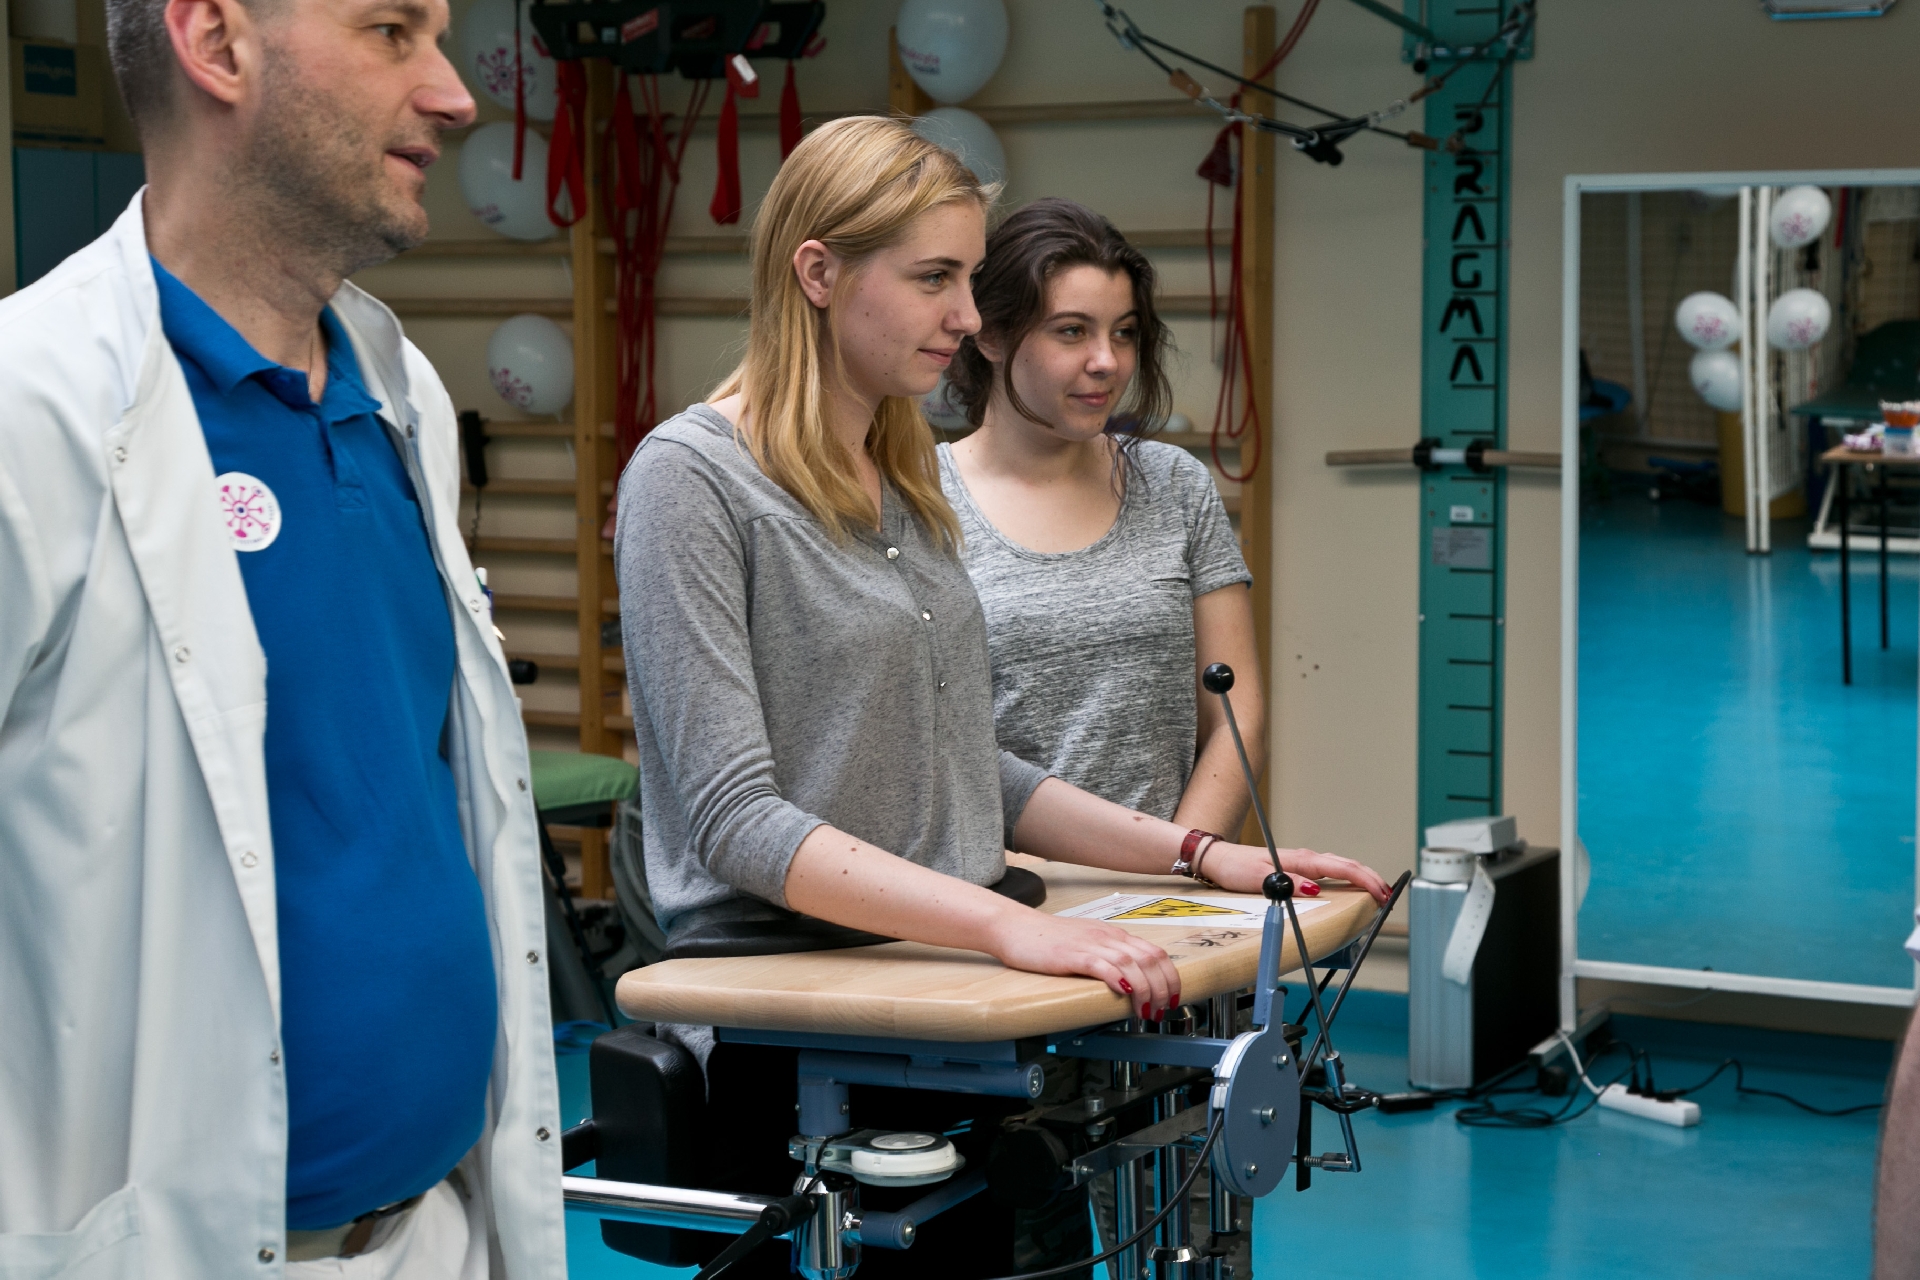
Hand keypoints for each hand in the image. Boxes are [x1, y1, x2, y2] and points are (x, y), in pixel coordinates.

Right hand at [986, 908, 1181, 1021]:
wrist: (1013, 927)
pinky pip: (1103, 965)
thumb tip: (1128, 981)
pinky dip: (1120, 979)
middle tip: (1162, 1011)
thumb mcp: (1085, 943)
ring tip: (1146, 1012)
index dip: (1170, 977)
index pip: (1155, 952)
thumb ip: (1107, 956)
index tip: (1174, 997)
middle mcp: (1106, 936)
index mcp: (1112, 934)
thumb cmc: (1045, 939)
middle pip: (1150, 959)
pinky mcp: (1071, 955)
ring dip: (1146, 991)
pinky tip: (1125, 993)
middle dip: (1163, 988)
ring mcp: (1090, 944)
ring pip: (1132, 964)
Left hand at [1203, 842, 1391, 903]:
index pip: (1340, 868)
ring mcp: (1302, 862)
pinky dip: (1346, 877)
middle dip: (1370, 878)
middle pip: (1346, 865)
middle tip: (1388, 896)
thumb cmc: (1235, 868)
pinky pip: (1329, 872)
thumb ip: (1286, 883)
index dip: (1364, 880)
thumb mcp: (1258, 878)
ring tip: (1377, 891)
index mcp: (1300, 860)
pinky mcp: (1296, 868)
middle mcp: (1304, 859)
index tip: (1380, 893)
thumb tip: (1313, 889)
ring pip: (1340, 867)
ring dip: (1360, 877)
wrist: (1218, 860)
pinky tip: (1350, 886)